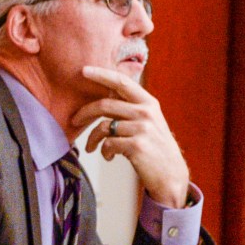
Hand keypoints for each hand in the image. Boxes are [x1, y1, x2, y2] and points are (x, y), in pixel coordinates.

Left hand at [71, 65, 188, 207]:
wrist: (170, 174)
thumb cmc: (153, 148)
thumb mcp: (147, 122)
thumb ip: (129, 109)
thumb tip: (103, 99)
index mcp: (148, 102)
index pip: (122, 82)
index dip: (102, 75)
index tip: (84, 70)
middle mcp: (146, 112)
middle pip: (105, 105)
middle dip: (84, 113)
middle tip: (74, 121)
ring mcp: (142, 128)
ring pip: (103, 127)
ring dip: (92, 139)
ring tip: (92, 148)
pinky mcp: (137, 145)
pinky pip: (107, 144)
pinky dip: (104, 152)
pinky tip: (109, 157)